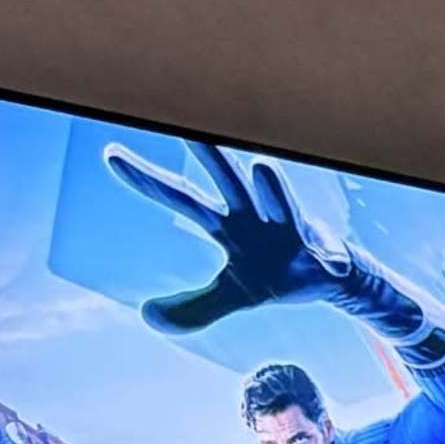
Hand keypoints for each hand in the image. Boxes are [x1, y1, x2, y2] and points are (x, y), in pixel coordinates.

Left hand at [107, 139, 336, 335]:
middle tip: (185, 127)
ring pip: (278, 201)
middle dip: (205, 152)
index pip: (180, 195)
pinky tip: (334, 261)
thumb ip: (193, 308)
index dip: (147, 180)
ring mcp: (290, 227)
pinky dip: (330, 256)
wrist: (329, 278)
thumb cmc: (275, 276)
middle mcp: (254, 215)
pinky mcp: (324, 250)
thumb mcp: (232, 297)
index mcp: (227, 224)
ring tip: (262, 166)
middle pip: (224, 178)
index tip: (111, 155)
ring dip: (271, 188)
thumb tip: (148, 316)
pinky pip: (328, 253)